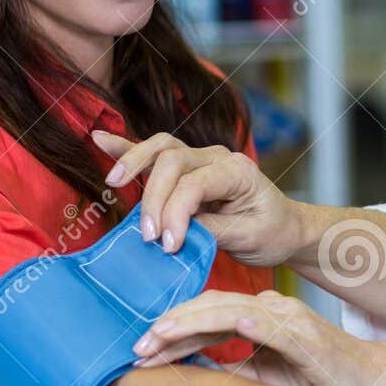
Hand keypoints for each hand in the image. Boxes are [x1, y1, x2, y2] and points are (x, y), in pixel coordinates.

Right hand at [91, 129, 303, 264]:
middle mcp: (217, 157)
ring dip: (134, 163)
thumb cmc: (270, 232)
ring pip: (160, 148)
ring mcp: (200, 158)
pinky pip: (154, 153)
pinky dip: (127, 147)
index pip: (194, 184)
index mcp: (236, 171)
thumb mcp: (247, 238)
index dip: (176, 214)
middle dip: (154, 198)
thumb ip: (210, 230)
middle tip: (149, 237)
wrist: (285, 228)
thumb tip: (175, 229)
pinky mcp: (186, 167)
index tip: (168, 245)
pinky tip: (100, 140)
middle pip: (172, 162)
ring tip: (114, 182)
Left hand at [133, 289, 385, 385]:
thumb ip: (229, 374)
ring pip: (231, 310)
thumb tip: (184, 380)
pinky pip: (273, 324)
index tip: (139, 352)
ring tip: (161, 334)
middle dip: (170, 326)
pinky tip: (231, 322)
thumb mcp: (264, 380)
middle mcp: (270, 309)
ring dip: (193, 322)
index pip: (205, 319)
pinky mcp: (309, 334)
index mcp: (258, 318)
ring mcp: (290, 318)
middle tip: (135, 346)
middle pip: (209, 308)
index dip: (171, 332)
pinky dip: (251, 321)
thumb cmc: (320, 383)